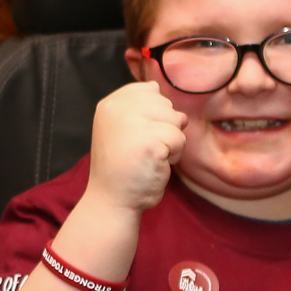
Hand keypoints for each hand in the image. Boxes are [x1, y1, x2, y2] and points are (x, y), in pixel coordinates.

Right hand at [82, 81, 186, 213]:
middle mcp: (119, 108)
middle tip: (142, 149)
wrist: (112, 199)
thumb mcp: (127, 129)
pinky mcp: (150, 141)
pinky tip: (155, 165)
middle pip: (165, 104)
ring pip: (176, 120)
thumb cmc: (123, 167)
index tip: (135, 135)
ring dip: (170, 142)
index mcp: (111, 103)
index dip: (153, 114)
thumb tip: (175, 109)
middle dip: (163, 127)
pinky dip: (173, 156)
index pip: (149, 90)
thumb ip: (145, 110)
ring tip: (149, 156)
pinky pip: (179, 139)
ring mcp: (134, 123)